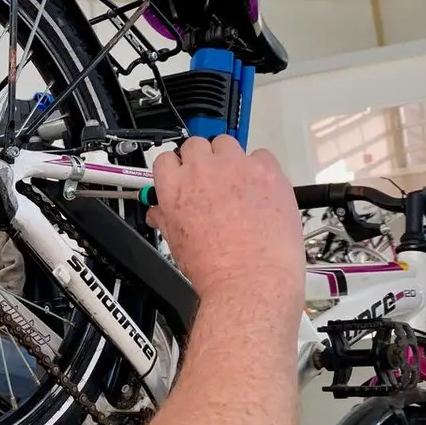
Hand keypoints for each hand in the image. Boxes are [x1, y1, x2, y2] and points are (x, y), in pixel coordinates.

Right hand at [147, 136, 302, 304]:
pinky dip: (260, 169)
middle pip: (195, 145)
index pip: (166, 159)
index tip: (184, 176)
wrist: (251, 280)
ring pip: (227, 143)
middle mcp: (203, 171)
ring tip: (237, 185)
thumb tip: (160, 213)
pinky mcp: (266, 171)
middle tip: (212, 182)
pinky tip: (260, 190)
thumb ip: (166, 219)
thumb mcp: (176, 244)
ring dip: (229, 159)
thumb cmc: (215, 269)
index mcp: (175, 187)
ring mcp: (236, 167)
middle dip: (202, 160)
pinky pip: (261, 156)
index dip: (177, 169)